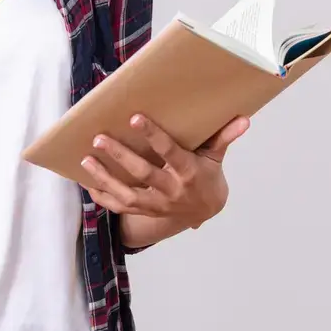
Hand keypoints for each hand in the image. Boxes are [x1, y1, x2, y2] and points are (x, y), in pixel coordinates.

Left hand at [81, 114, 248, 228]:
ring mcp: (157, 204)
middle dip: (120, 156)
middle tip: (100, 138)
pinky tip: (88, 184)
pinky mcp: (146, 212)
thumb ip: (224, 137)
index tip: (134, 118)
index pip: (169, 152)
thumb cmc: (208, 177)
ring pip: (127, 194)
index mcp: (188, 172)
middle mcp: (171, 190)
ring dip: (104, 178)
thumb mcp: (216, 157)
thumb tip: (244, 120)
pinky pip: (121, 208)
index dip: (153, 136)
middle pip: (142, 174)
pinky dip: (104, 198)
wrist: (204, 211)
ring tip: (86, 160)